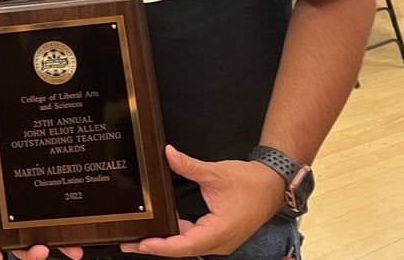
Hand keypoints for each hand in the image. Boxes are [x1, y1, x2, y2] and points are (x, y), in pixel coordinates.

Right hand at [0, 120, 83, 259]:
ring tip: (70, 249)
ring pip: (37, 241)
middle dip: (29, 253)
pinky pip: (53, 230)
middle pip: (15, 245)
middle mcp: (6, 219)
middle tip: (40, 250)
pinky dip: (66, 238)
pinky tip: (78, 239)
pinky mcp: (41, 214)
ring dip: (54, 248)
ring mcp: (25, 218)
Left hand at [120, 146, 282, 256]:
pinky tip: (166, 225)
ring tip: (143, 236)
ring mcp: (221, 241)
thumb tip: (168, 154)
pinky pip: (196, 239)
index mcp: (220, 232)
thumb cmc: (251, 183)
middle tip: (131, 242)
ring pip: (189, 246)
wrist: (272, 185)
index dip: (162, 246)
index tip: (143, 244)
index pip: (185, 245)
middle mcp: (220, 242)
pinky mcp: (220, 235)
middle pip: (184, 249)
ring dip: (168, 242)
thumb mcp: (215, 173)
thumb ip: (188, 166)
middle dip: (157, 246)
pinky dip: (180, 234)